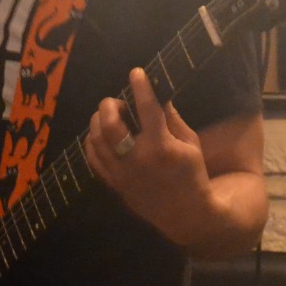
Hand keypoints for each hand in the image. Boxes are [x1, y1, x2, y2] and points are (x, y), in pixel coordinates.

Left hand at [84, 68, 218, 248]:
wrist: (184, 213)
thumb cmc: (192, 174)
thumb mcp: (190, 143)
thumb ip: (172, 118)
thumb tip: (158, 95)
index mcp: (161, 147)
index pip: (147, 109)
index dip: (140, 87)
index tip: (136, 72)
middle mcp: (137, 159)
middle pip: (110, 124)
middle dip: (109, 105)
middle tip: (117, 101)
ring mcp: (122, 174)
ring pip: (96, 140)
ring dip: (98, 121)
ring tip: (109, 115)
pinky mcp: (114, 184)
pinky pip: (93, 159)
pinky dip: (92, 141)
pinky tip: (101, 134)